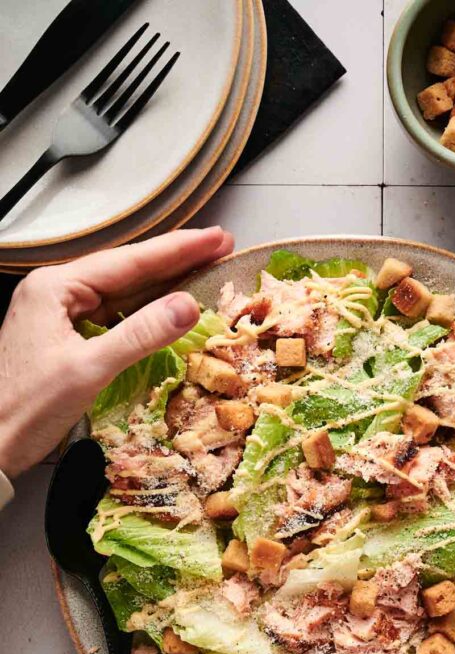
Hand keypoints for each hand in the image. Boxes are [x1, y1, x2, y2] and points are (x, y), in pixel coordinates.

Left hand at [0, 226, 232, 478]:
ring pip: (121, 292)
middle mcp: (56, 293)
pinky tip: (168, 308)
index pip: (128, 261)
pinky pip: (113, 316)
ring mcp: (60, 315)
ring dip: (163, 284)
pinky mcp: (65, 338)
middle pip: (126, 271)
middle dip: (174, 260)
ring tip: (204, 270)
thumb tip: (188, 306)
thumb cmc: (28, 408)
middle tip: (219, 247)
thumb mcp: (89, 370)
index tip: (215, 238)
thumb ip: (140, 335)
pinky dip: (145, 311)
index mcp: (55, 288)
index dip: (177, 249)